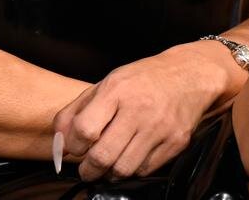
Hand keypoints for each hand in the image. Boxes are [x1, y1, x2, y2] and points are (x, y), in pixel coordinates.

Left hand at [51, 42, 237, 181]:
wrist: (189, 75)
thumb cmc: (142, 80)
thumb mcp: (106, 84)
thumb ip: (76, 110)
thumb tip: (59, 141)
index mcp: (117, 90)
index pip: (85, 129)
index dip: (74, 145)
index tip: (75, 148)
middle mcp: (139, 110)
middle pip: (103, 156)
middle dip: (88, 169)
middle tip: (86, 169)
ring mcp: (160, 128)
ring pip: (123, 169)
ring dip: (108, 174)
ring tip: (106, 166)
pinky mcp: (176, 143)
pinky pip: (145, 170)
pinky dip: (132, 170)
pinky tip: (128, 158)